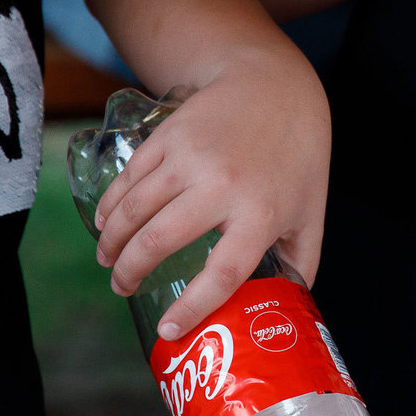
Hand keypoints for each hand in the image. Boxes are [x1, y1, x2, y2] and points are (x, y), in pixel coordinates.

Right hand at [90, 47, 331, 338]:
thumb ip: (301, 262)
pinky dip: (110, 204)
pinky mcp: (170, 136)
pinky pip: (130, 177)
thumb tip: (287, 312)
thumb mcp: (311, 210)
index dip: (192, 308)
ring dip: (112, 241)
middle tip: (120, 288)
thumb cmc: (297, 155)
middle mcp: (223, 186)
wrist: (274, 84)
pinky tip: (104, 222)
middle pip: (160, 241)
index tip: (169, 331)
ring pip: (135, 209)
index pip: (222, 274)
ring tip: (107, 261)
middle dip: (130, 273)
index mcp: (261, 214)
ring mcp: (191, 158)